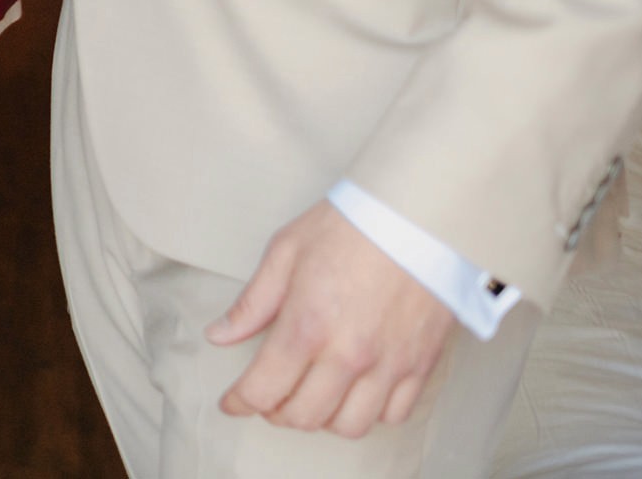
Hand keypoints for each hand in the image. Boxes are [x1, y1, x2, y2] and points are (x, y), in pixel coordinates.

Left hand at [210, 201, 456, 436]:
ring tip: (311, 395)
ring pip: (350, 426)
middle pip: (304, 416)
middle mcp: (348, 355)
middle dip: (275, 413)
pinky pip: (395, 414)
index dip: (240, 402)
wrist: (415, 216)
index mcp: (307, 326)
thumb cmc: (348, 227)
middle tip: (268, 397)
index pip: (264, 388)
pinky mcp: (422, 365)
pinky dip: (370, 414)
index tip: (231, 402)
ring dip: (322, 418)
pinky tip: (355, 391)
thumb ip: (252, 304)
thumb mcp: (284, 253)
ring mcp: (389, 365)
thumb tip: (219, 336)